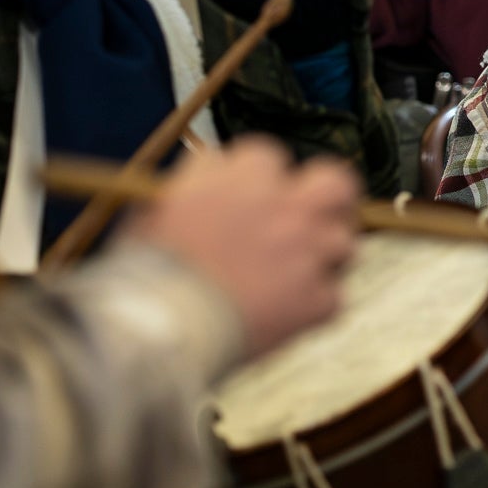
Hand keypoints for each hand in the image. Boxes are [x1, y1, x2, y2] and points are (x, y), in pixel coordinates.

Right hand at [129, 137, 360, 356]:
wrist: (159, 331)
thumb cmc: (144, 272)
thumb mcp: (156, 207)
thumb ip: (197, 184)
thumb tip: (211, 178)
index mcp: (241, 177)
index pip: (267, 156)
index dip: (259, 181)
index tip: (249, 199)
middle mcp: (284, 206)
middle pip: (336, 181)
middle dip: (329, 197)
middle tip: (311, 218)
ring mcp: (307, 252)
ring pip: (343, 242)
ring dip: (322, 258)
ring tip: (292, 277)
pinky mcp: (317, 300)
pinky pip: (333, 296)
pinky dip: (312, 307)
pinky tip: (284, 316)